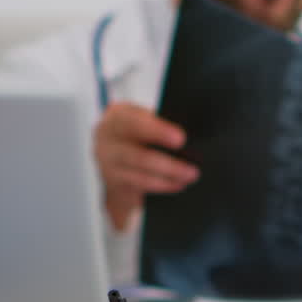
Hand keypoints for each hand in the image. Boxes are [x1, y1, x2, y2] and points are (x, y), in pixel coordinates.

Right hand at [94, 102, 199, 230]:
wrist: (113, 148)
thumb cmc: (137, 129)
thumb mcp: (143, 118)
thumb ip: (159, 124)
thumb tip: (191, 139)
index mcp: (117, 116)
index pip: (135, 122)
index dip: (158, 131)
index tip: (181, 139)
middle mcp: (107, 138)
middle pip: (138, 155)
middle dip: (168, 164)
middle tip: (193, 170)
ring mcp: (107, 162)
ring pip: (140, 175)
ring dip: (168, 178)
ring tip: (190, 177)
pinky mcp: (112, 180)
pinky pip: (139, 186)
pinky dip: (161, 185)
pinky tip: (178, 184)